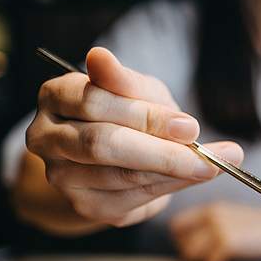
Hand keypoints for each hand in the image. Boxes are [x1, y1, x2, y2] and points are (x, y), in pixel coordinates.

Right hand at [26, 47, 242, 226]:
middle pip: (102, 144)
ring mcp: (62, 175)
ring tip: (212, 167)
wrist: (116, 156)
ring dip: (173, 173)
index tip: (190, 126)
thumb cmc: (127, 112)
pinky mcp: (85, 204)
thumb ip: (125, 80)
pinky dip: (167, 187)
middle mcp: (47, 138)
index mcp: (56, 96)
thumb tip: (100, 56)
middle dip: (162, 153)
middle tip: (207, 157)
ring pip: (121, 176)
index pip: (94, 102)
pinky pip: (131, 198)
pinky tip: (190, 178)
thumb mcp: (136, 90)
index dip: (145, 115)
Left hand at [170, 202, 260, 260]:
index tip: (191, 246)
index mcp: (210, 208)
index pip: (177, 224)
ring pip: (191, 252)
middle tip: (203, 255)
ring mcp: (218, 228)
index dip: (181, 238)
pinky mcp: (227, 242)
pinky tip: (228, 259)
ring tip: (216, 257)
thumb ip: (209, 223)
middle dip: (189, 251)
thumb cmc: (258, 227)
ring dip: (201, 259)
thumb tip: (188, 240)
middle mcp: (211, 215)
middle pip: (180, 239)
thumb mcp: (230, 216)